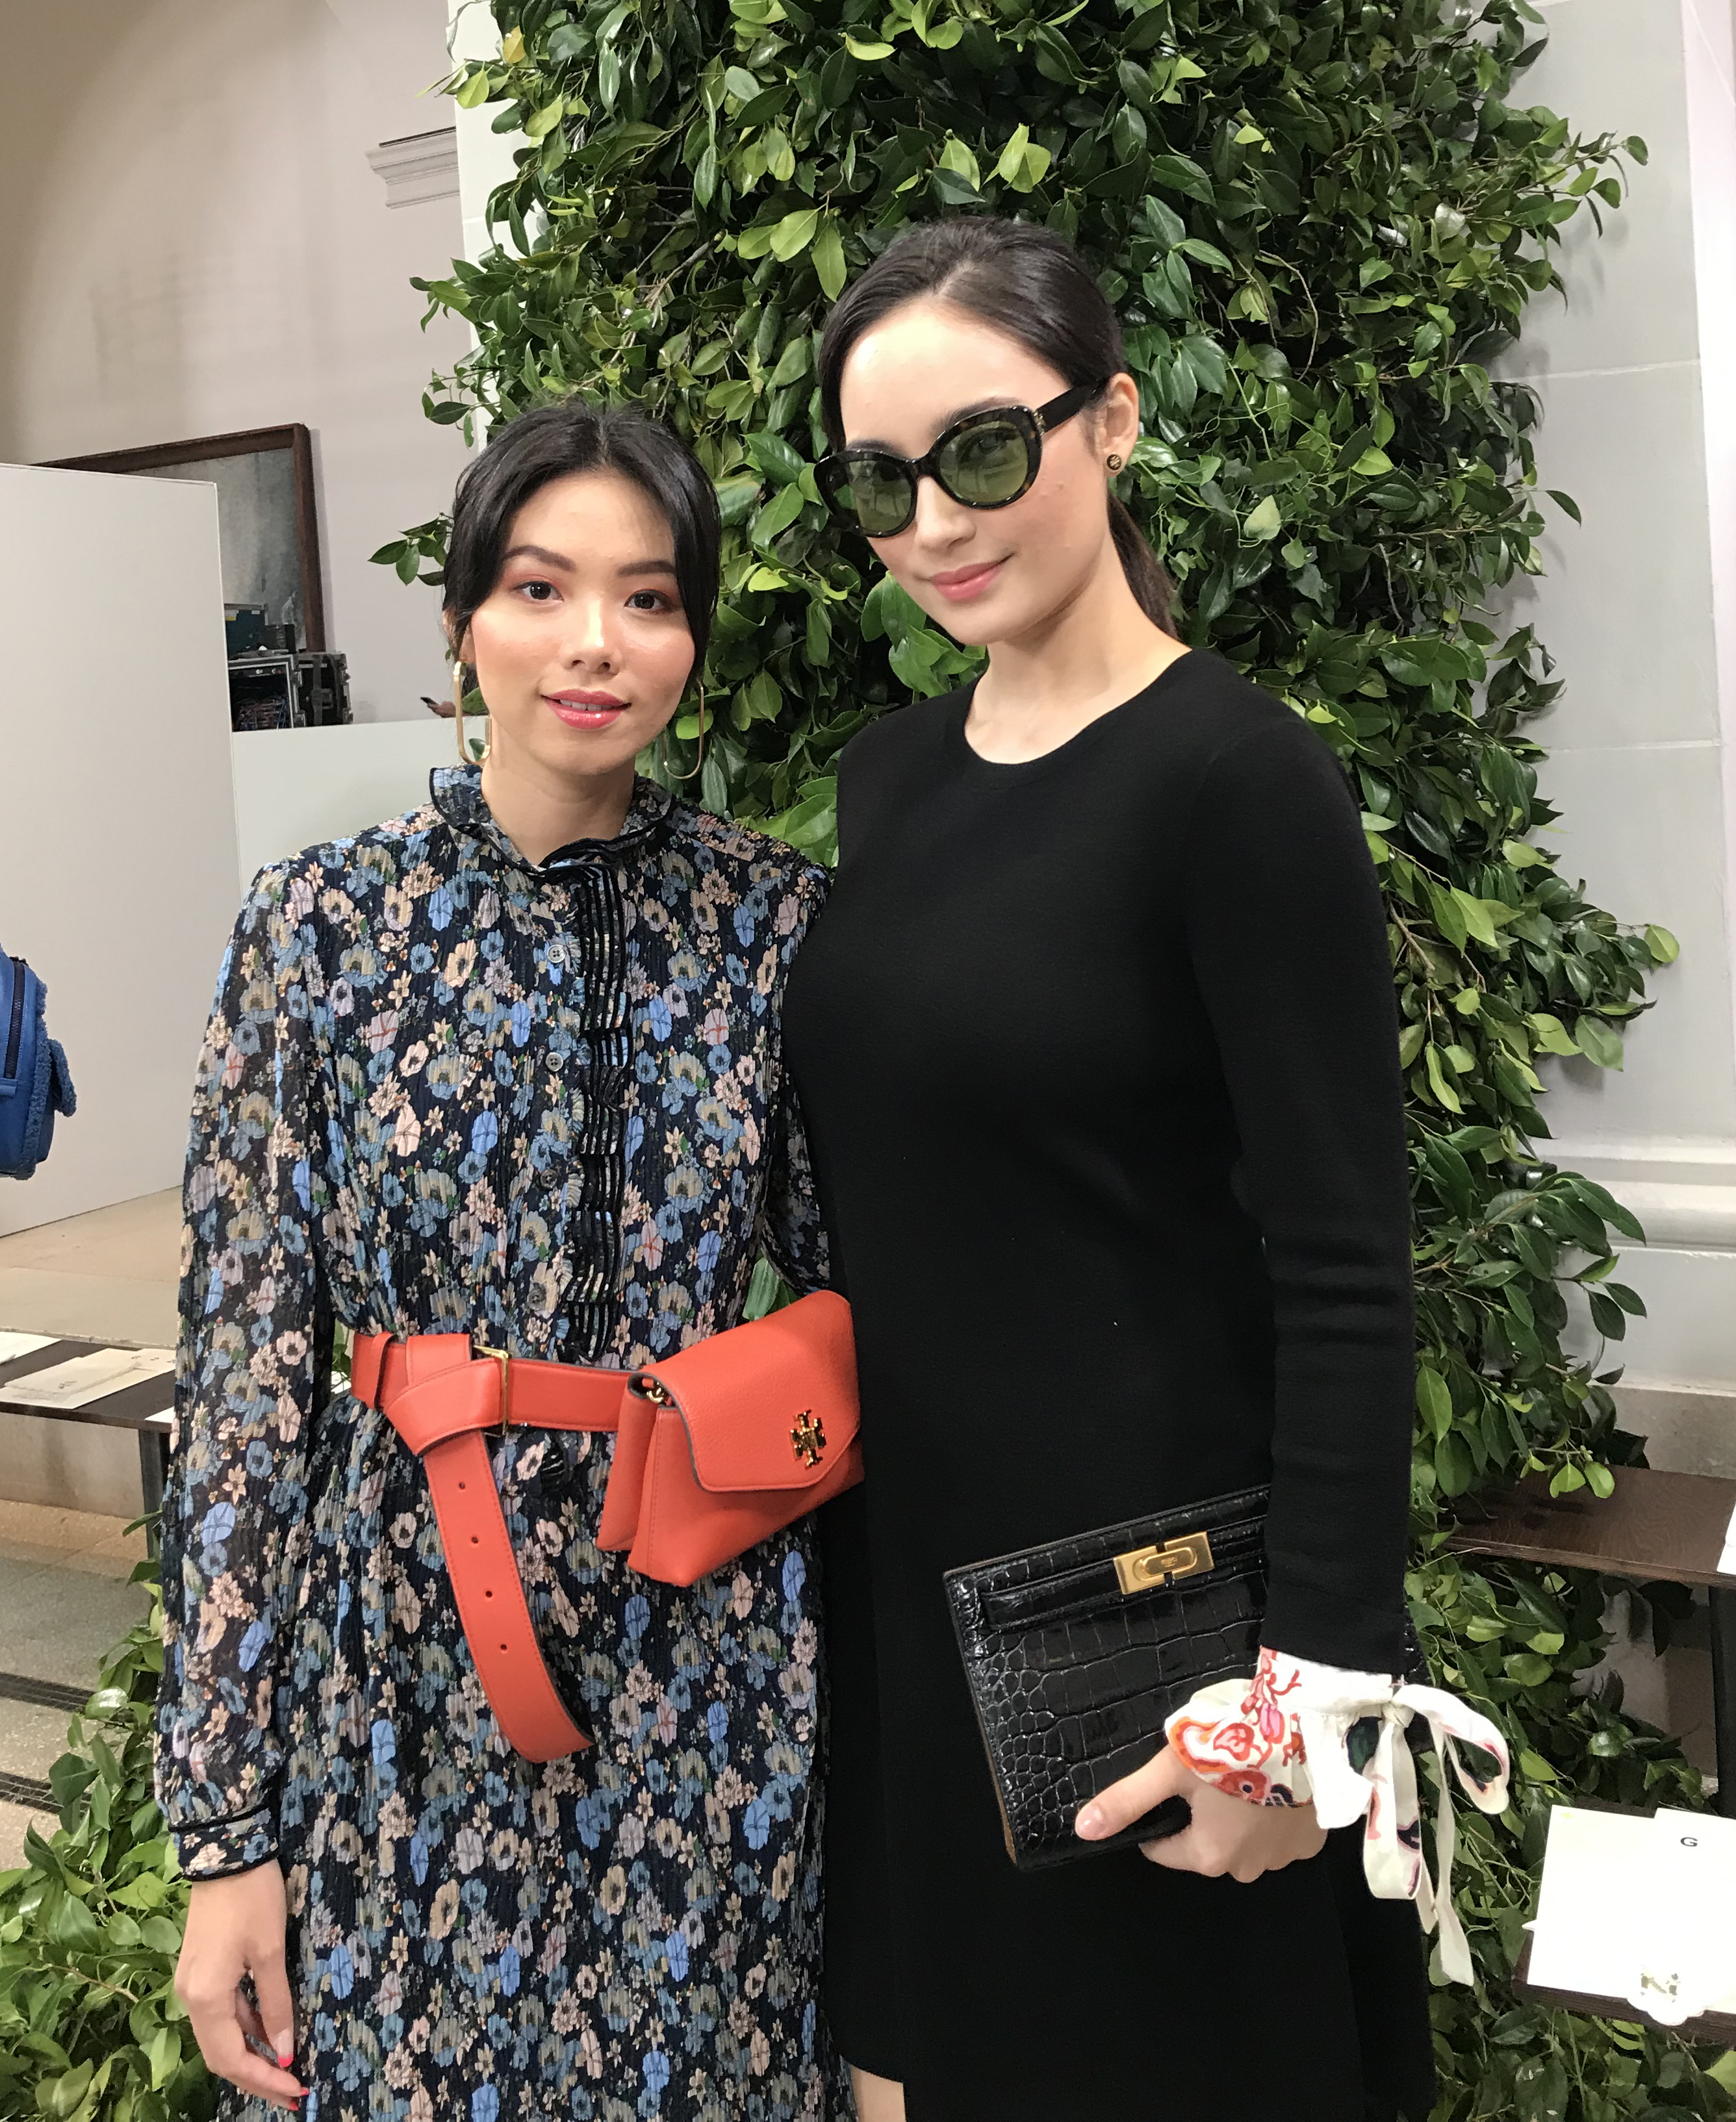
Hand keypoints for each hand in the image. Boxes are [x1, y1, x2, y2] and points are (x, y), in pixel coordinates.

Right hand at [175, 1863, 304, 2109]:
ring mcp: (193, 1983)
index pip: (231, 2059)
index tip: (296, 2091)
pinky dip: (245, 2027)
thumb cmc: (252, 1898)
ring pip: (220, 2034)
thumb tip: (283, 2051)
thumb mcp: (270, 1951)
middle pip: (220, 2054)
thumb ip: (276, 2003)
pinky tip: (270, 2031)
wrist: (226, 1851)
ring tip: (286, 2068)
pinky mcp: (201, 1970)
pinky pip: (222, 2012)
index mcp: (205, 1998)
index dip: (263, 2079)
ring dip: (251, 2053)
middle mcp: (191, 1997)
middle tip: (293, 2090)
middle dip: (256, 2075)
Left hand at [1075, 1743, 1326, 1881]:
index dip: (1158, 1817)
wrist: (1300, 1732)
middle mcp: (1247, 1868)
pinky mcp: (1311, 1843)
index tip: (1167, 1788)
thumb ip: (1128, 1799)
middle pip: (1206, 1845)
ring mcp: (1284, 1858)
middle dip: (1200, 1817)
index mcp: (1209, 1856)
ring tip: (1242, 1776)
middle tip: (1209, 1774)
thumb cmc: (1231, 1751)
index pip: (1165, 1848)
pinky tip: (1272, 1785)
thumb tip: (1084, 1829)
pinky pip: (1279, 1835)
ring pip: (1244, 1841)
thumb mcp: (1170, 1769)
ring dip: (1239, 1818)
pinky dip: (1272, 1816)